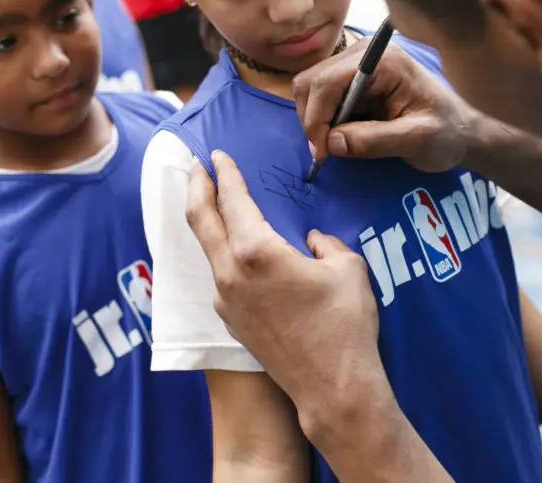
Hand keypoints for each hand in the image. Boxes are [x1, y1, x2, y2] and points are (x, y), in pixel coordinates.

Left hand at [184, 150, 388, 430]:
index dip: (224, 173)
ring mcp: (226, 302)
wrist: (333, 387)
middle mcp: (231, 275)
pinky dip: (220, 253)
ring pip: (207, 250)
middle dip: (195, 187)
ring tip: (211, 203)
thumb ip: (325, 242)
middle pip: (199, 220)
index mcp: (257, 253)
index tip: (216, 154)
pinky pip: (220, 277)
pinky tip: (235, 251)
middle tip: (194, 165)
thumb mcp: (347, 267)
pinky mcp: (232, 323)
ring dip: (205, 222)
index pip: (232, 200)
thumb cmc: (345, 325)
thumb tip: (310, 240)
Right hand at [292, 40, 475, 172]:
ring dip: (318, 121)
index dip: (317, 118)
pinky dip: (326, 120)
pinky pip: (325, 98)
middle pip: (312, 81)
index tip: (322, 152)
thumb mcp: (417, 140)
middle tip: (325, 153)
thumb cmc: (447, 132)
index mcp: (384, 60)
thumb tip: (331, 142)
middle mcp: (366, 54)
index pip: (328, 80)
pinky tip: (345, 137)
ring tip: (337, 147)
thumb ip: (375, 141)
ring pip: (313, 89)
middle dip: (313, 120)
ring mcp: (358, 64)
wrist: (461, 131)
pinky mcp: (355, 80)